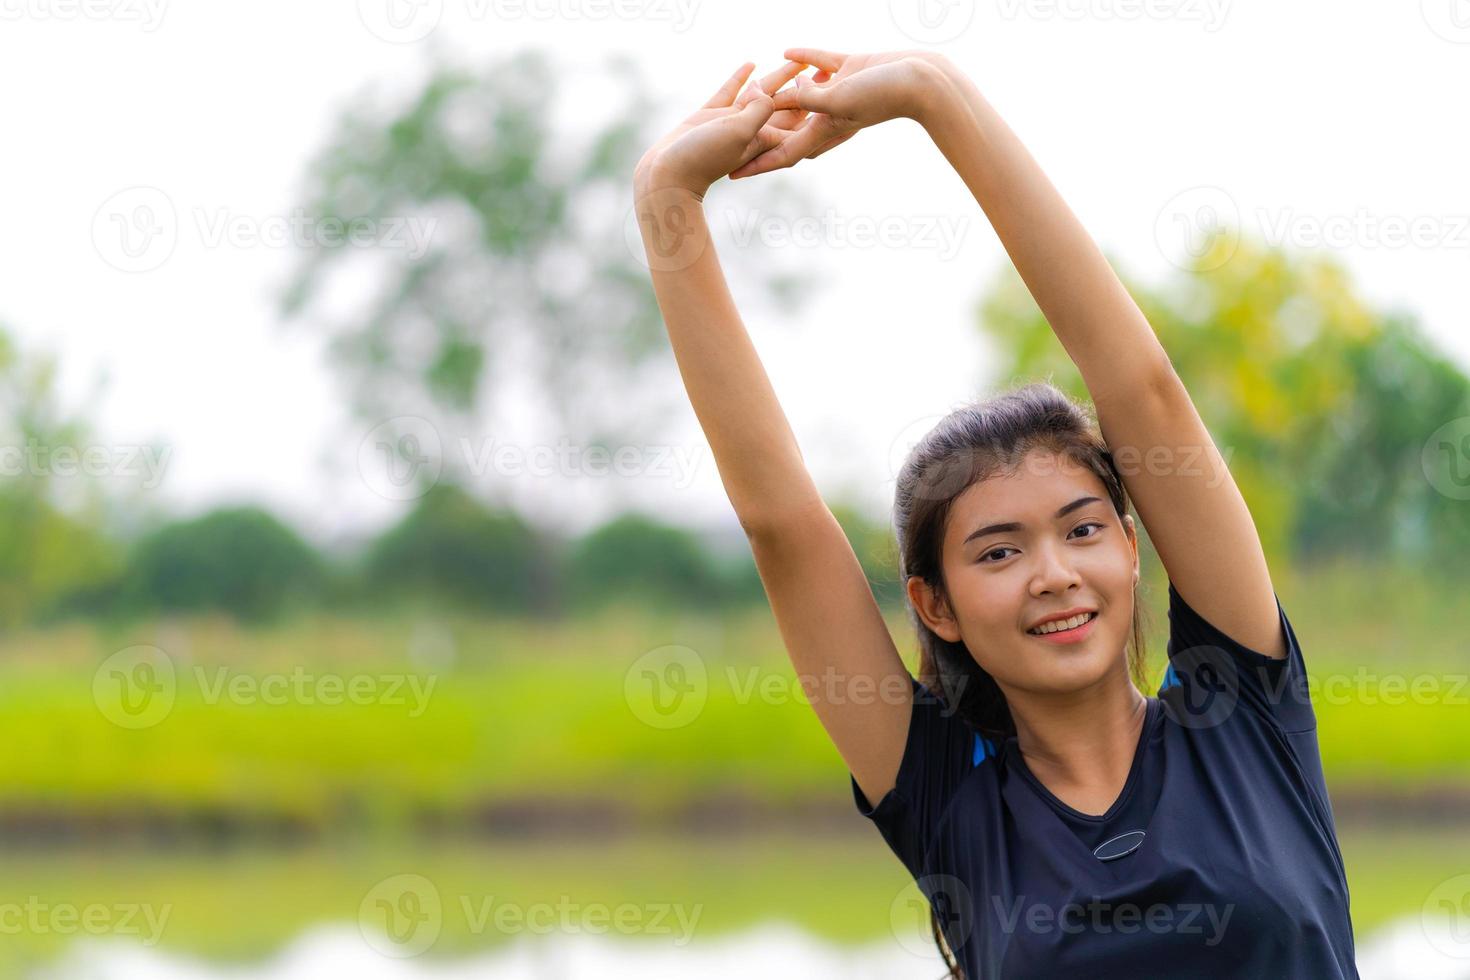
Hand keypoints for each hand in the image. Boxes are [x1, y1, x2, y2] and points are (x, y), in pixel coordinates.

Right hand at [635, 60, 809, 198]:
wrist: (667, 173)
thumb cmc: (703, 158)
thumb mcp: (738, 132)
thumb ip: (758, 111)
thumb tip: (767, 91)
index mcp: (765, 140)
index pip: (799, 121)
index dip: (817, 104)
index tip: (833, 85)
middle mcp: (752, 132)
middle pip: (786, 106)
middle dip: (804, 88)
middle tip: (823, 68)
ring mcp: (731, 124)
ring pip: (761, 95)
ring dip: (779, 78)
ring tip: (795, 58)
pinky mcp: (711, 116)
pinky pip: (732, 93)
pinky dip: (741, 79)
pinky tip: (750, 64)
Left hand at [728, 48, 950, 179]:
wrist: (921, 79)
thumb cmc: (882, 95)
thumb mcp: (838, 99)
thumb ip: (806, 98)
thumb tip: (783, 93)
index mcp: (824, 130)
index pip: (783, 153)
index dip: (757, 164)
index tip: (732, 173)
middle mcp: (829, 115)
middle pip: (787, 127)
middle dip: (762, 131)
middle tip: (734, 135)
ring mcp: (839, 93)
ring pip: (802, 94)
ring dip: (781, 92)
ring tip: (757, 90)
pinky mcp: (850, 70)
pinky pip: (821, 64)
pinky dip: (805, 59)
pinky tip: (787, 50)